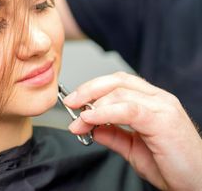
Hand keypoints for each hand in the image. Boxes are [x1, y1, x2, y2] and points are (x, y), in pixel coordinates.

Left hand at [64, 72, 201, 190]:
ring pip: (120, 92)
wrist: (199, 183)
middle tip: (70, 103)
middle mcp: (158, 98)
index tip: (75, 101)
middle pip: (117, 80)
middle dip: (89, 88)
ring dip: (93, 103)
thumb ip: (114, 134)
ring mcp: (162, 106)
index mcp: (152, 100)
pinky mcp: (162, 119)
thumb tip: (91, 125)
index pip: (119, 82)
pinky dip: (106, 111)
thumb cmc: (173, 165)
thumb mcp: (135, 148)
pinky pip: (128, 109)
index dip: (94, 87)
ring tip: (78, 118)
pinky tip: (90, 118)